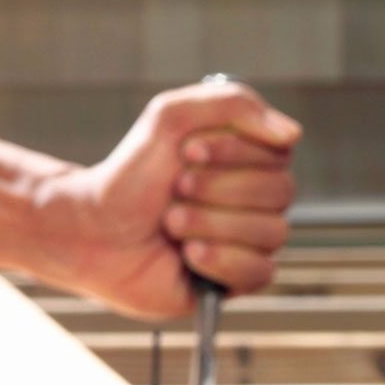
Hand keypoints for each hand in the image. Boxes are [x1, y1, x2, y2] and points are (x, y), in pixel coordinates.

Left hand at [38, 80, 300, 319]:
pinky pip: (261, 272)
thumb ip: (231, 104)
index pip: (279, 151)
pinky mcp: (236, 279)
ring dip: (211, 224)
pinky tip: (188, 256)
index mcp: (248, 157)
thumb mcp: (170, 117)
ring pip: (272, 232)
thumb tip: (293, 134)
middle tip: (174, 190)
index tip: (186, 152)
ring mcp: (249, 240)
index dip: (234, 153)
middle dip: (218, 190)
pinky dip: (221, 260)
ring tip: (170, 223)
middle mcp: (256, 198)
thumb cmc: (130, 175)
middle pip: (280, 192)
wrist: (92, 231)